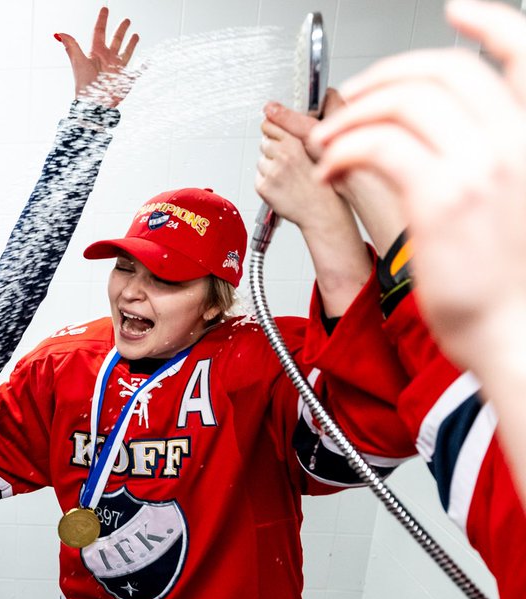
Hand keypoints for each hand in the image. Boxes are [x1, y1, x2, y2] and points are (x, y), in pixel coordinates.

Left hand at [55, 7, 139, 107]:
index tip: (105, 9)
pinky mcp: (125, 79)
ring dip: (131, 44)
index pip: (99, 32)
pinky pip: (136, 71)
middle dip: (121, 30)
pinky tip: (147, 61)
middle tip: (126, 20)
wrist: (95, 105)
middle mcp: (107, 59)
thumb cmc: (85, 86)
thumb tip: (59, 33)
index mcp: (96, 53)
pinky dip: (143, 67)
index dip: (102, 20)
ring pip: (126, 52)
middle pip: (115, 40)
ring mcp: (116, 69)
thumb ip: (71, 46)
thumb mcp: (78, 63)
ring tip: (136, 35)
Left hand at [255, 103, 349, 231]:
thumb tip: (274, 123)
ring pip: (260, 160)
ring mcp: (271, 172)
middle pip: (263, 142)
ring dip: (269, 166)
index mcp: (295, 142)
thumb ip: (295, 137)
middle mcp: (281, 155)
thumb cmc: (322, 182)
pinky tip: (281, 186)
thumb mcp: (314, 151)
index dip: (272, 130)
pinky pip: (258, 178)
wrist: (322, 210)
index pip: (268, 125)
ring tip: (286, 176)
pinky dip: (266, 181)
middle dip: (271, 149)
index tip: (274, 133)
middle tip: (287, 162)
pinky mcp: (263, 187)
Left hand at [311, 0, 525, 368]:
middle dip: (384, 76)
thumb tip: (428, 130)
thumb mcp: (513, 199)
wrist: (516, 330)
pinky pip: (378, 145)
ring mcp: (482, 167)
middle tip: (350, 101)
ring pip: (403, 102)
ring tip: (328, 144)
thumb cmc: (505, 277)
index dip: (491, 23)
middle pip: (443, 70)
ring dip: (351, 117)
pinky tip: (331, 170)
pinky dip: (343, 150)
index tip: (457, 13)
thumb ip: (484, 154)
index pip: (522, 53)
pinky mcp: (443, 197)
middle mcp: (514, 142)